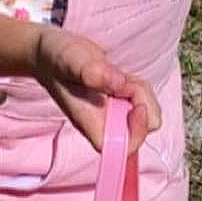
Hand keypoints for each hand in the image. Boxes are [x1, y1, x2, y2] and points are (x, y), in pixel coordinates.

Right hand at [32, 27, 160, 153]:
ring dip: (141, 91)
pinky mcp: (123, 102)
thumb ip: (91, 71)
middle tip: (124, 82)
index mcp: (93, 124)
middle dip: (143, 102)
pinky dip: (139, 86)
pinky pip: (145, 100)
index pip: (123, 147)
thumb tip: (117, 82)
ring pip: (149, 112)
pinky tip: (120, 77)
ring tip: (117, 77)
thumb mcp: (71, 60)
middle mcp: (107, 124)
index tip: (136, 106)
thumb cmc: (57, 60)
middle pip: (145, 128)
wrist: (52, 53)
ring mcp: (116, 113)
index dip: (137, 132)